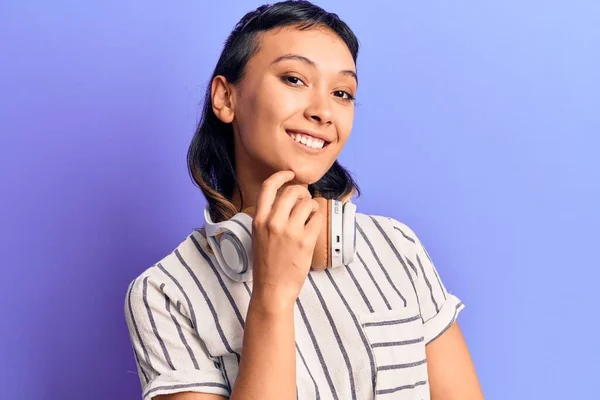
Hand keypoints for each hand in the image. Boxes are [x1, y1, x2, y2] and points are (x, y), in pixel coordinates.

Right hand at [250, 170, 322, 310]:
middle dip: (302, 192)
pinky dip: (318, 218)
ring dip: (312, 206)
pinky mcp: (305, 241)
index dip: (281, 176)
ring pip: (307, 203)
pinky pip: (317, 218)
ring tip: (309, 216)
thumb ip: (269, 216)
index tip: (290, 174)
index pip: (268, 187)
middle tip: (304, 200)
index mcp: (259, 220)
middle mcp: (273, 223)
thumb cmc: (266, 263)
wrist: (273, 288)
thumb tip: (288, 197)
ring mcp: (290, 232)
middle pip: (292, 191)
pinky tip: (313, 226)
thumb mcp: (258, 235)